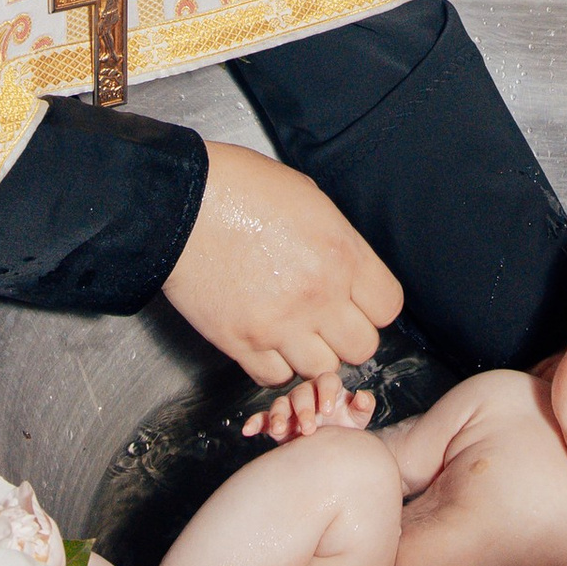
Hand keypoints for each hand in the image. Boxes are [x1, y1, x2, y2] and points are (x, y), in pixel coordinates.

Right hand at [163, 142, 399, 390]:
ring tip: (294, 330)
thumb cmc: (241, 188)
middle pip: (362, 347)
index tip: (357, 299)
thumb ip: (339, 243)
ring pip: (322, 370)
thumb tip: (349, 269)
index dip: (373, 305)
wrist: (178, 203)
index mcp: (341, 255)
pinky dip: (274, 364)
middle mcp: (318, 297)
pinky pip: (275, 377)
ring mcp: (280, 325)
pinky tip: (266, 339)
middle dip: (347, 334)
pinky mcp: (241, 343)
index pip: (388, 307)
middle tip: (325, 317)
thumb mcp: (310, 200)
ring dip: (312, 353)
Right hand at [240, 375, 377, 443]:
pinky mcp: (276, 423)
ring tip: (280, 430)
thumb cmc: (345, 427)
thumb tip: (363, 396)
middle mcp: (306, 394)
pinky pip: (262, 419)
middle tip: (309, 428)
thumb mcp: (358, 419)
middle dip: (303, 409)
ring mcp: (289, 407)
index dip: (325, 392)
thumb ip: (363, 406)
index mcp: (327, 388)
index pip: (326, 380)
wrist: (330, 448)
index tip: (327, 410)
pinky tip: (248, 430)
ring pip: (280, 404)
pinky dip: (255, 423)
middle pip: (301, 393)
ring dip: (279, 416)